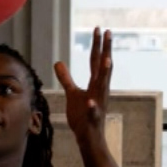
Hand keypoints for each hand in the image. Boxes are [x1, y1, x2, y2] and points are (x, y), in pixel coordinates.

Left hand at [52, 26, 112, 146]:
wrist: (89, 137)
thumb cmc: (82, 115)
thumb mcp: (72, 94)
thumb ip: (66, 78)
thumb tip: (58, 62)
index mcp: (95, 84)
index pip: (96, 61)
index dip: (97, 45)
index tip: (99, 29)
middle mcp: (100, 90)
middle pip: (102, 67)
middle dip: (105, 50)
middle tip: (108, 32)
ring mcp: (98, 104)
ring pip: (103, 86)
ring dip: (105, 74)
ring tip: (107, 60)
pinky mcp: (93, 118)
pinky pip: (93, 112)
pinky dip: (92, 107)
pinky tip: (90, 101)